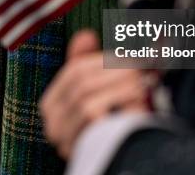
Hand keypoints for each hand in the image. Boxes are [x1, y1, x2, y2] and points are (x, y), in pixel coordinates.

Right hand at [40, 30, 155, 158]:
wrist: (122, 160)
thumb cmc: (111, 124)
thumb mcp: (99, 92)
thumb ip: (88, 63)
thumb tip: (85, 35)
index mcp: (52, 104)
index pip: (74, 71)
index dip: (102, 60)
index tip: (128, 55)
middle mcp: (52, 122)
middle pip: (80, 83)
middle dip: (114, 71)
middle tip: (140, 65)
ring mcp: (63, 138)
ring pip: (86, 100)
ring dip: (119, 87)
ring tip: (142, 82)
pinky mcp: (79, 147)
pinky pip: (94, 116)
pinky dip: (117, 104)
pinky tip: (137, 100)